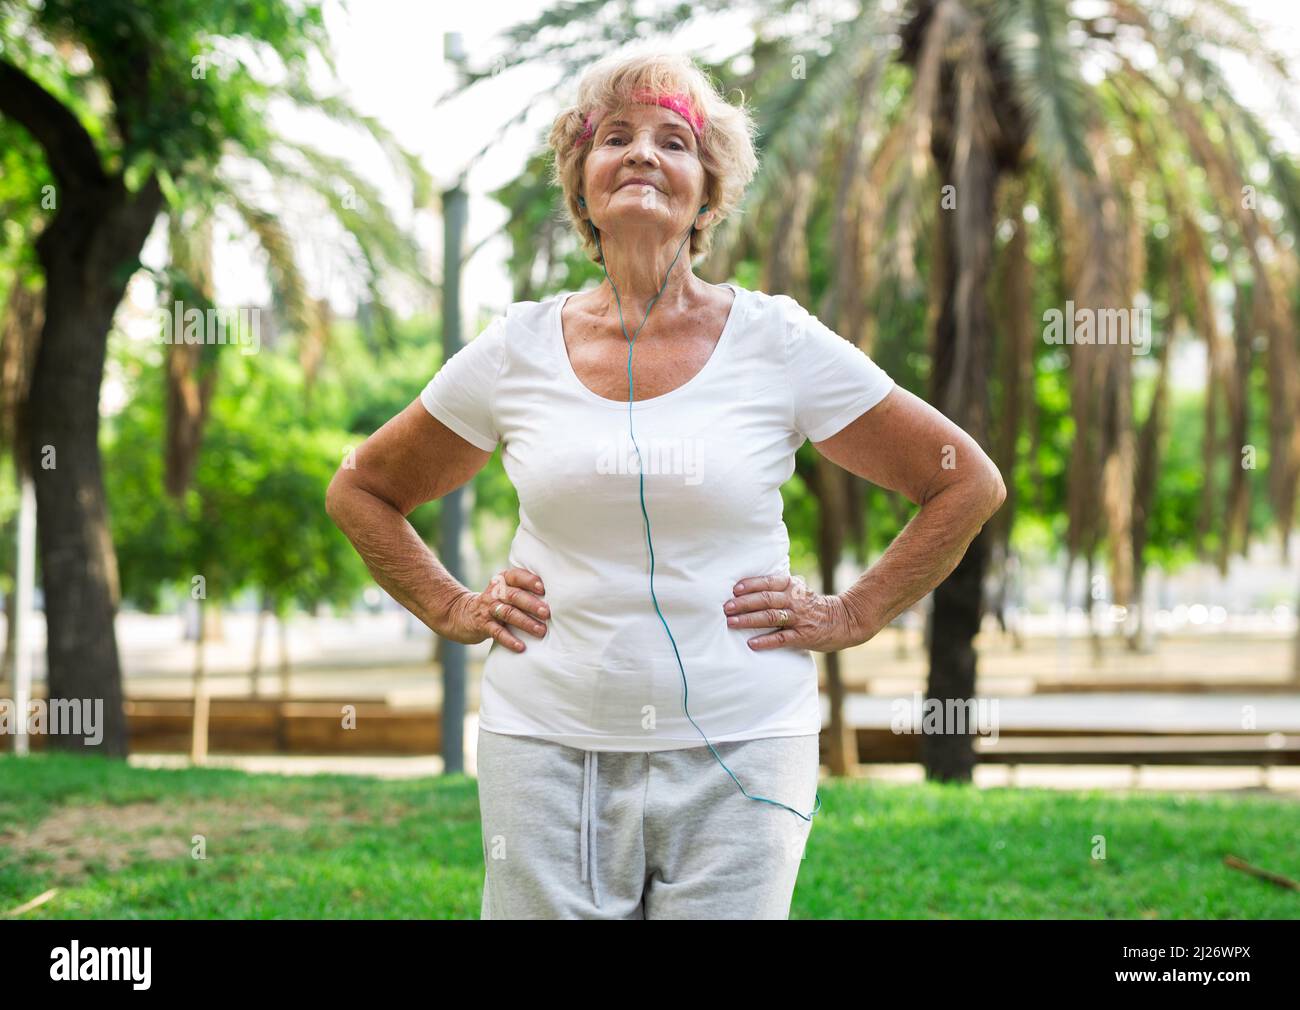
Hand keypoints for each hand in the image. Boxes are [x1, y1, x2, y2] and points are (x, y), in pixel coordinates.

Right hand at [443, 567, 549, 652]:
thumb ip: (524, 590)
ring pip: (508, 613)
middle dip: (532, 604)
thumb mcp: (505, 591)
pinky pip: (497, 632)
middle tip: (547, 613)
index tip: (543, 588)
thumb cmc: (495, 602)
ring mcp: (488, 609)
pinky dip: (510, 640)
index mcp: (503, 580)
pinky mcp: (483, 625)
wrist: (461, 614)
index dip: (529, 581)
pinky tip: (521, 647)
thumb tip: (557, 597)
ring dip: (525, 622)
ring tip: (541, 631)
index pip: (517, 576)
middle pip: (515, 596)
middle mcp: (495, 592)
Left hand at [722, 573, 862, 652]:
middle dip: (744, 603)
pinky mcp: (803, 636)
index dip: (751, 585)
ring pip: (771, 617)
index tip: (734, 589)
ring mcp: (799, 618)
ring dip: (749, 620)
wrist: (844, 620)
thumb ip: (778, 590)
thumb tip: (746, 590)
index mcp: (793, 587)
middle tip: (726, 607)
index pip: (769, 583)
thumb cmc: (813, 606)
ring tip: (732, 622)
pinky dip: (765, 641)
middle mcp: (795, 600)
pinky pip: (782, 638)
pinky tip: (751, 643)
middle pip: (766, 599)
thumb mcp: (799, 592)